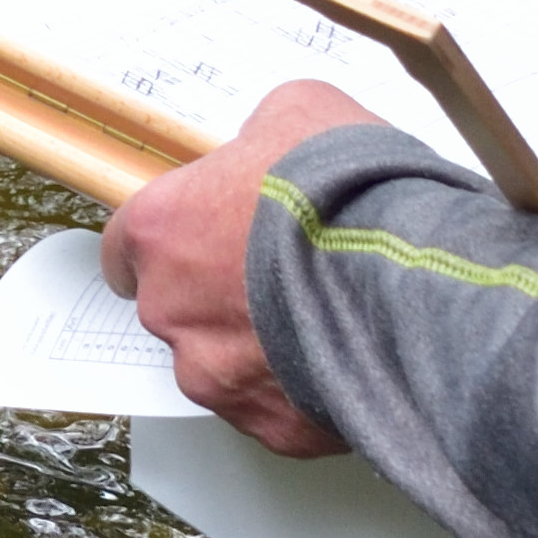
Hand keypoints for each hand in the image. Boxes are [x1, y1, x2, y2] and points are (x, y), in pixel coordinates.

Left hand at [99, 79, 387, 456]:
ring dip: (263, 347)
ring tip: (327, 317)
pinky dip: (307, 389)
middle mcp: (171, 311)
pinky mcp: (271, 426)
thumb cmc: (349, 192)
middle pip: (180, 309)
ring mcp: (217, 377)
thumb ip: (260, 138)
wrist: (412, 278)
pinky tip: (348, 356)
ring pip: (225, 366)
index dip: (171, 243)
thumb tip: (268, 146)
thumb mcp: (298, 112)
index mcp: (159, 231)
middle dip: (224, 296)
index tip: (200, 241)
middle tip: (286, 274)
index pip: (125, 249)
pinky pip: (279, 408)